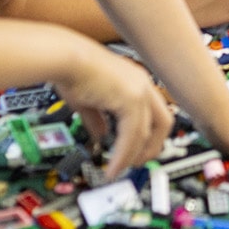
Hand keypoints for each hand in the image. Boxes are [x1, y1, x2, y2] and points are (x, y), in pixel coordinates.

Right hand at [52, 40, 173, 174]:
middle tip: (138, 163)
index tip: (139, 149)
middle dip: (152, 147)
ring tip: (119, 169)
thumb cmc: (71, 72)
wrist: (65, 59)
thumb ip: (97, 119)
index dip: (149, 134)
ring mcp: (140, 91)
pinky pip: (132, 135)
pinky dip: (123, 154)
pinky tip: (113, 165)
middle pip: (163, 123)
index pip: (154, 112)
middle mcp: (143, 84)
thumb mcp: (88, 100)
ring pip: (146, 133)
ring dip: (133, 155)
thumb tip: (100, 134)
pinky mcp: (131, 99)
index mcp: (136, 81)